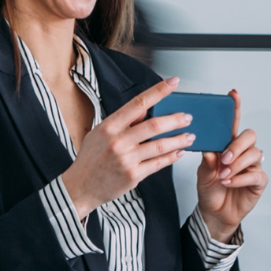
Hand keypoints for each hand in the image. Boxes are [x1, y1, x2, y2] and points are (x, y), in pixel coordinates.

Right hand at [59, 76, 193, 216]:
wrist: (80, 187)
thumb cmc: (90, 159)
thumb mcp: (100, 133)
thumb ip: (122, 121)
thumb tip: (142, 110)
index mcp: (109, 126)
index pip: (138, 103)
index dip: (158, 92)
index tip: (173, 83)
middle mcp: (118, 141)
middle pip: (153, 126)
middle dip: (175, 120)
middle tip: (187, 117)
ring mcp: (126, 159)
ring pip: (159, 146)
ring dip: (178, 140)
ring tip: (190, 136)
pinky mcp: (133, 175)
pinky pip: (157, 164)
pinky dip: (171, 157)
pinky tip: (179, 153)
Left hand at [195, 88, 266, 243]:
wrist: (214, 213)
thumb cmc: (209, 190)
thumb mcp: (202, 174)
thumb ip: (207, 160)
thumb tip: (210, 149)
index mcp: (228, 146)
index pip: (233, 123)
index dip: (235, 108)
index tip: (233, 94)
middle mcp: (242, 153)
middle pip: (250, 135)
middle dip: (238, 144)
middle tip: (224, 158)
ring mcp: (252, 166)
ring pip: (254, 153)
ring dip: (237, 164)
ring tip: (223, 174)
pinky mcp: (258, 181)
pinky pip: (255, 174)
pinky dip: (240, 178)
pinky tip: (229, 182)